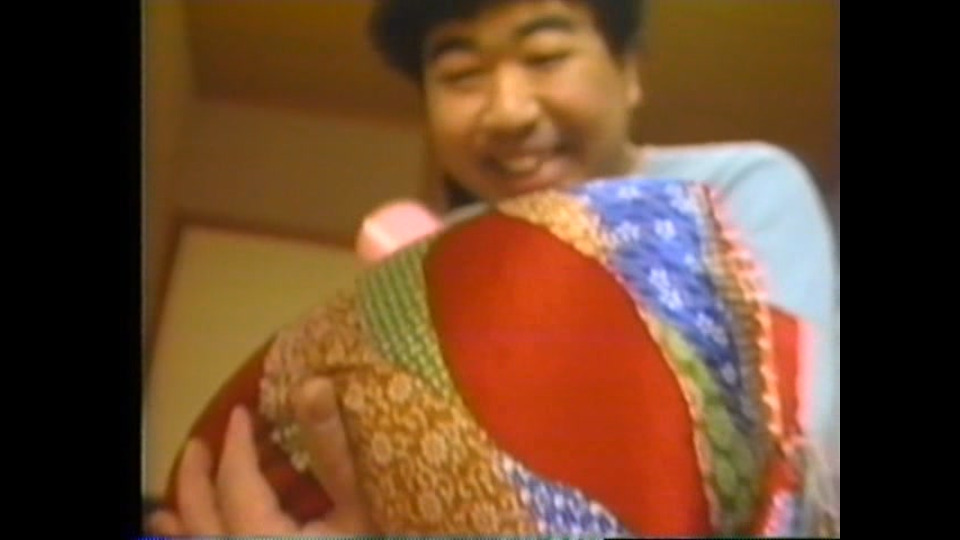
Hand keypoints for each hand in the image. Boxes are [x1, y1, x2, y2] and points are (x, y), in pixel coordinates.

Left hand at [147, 378, 374, 535]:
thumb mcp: (360, 506)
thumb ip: (333, 447)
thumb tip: (311, 385)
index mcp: (261, 538)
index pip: (236, 480)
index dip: (237, 443)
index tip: (242, 413)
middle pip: (201, 516)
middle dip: (195, 478)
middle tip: (198, 445)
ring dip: (180, 527)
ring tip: (161, 510)